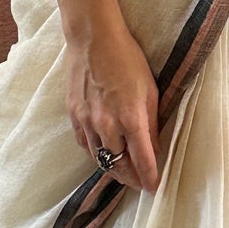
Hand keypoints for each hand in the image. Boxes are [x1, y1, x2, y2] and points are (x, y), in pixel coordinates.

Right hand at [64, 14, 161, 193]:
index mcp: (131, 119)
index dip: (150, 179)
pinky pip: (85, 144)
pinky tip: (102, 154)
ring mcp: (87, 122)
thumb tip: (155, 147)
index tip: (155, 188)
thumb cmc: (127, 59)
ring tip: (123, 174)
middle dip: (131, 179)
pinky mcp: (73, 115)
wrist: (93, 39)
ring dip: (113, 169)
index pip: (143, 162)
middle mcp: (107, 126)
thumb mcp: (150, 90)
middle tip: (140, 183)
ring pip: (100, 159)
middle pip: (119, 166)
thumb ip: (151, 122)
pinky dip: (95, 154)